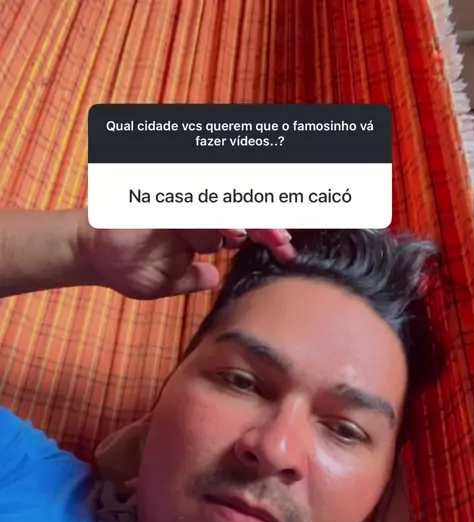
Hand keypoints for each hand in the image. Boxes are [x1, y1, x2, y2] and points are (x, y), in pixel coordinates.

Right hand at [76, 212, 295, 300]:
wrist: (92, 256)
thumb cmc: (128, 267)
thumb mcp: (168, 280)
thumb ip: (192, 278)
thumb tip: (213, 277)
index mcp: (204, 229)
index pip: (244, 227)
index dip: (267, 236)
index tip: (287, 253)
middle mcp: (197, 209)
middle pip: (241, 208)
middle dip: (268, 225)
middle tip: (285, 242)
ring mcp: (181, 198)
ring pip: (225, 203)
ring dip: (249, 220)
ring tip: (267, 236)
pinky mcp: (165, 194)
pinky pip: (198, 202)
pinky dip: (217, 216)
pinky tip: (231, 231)